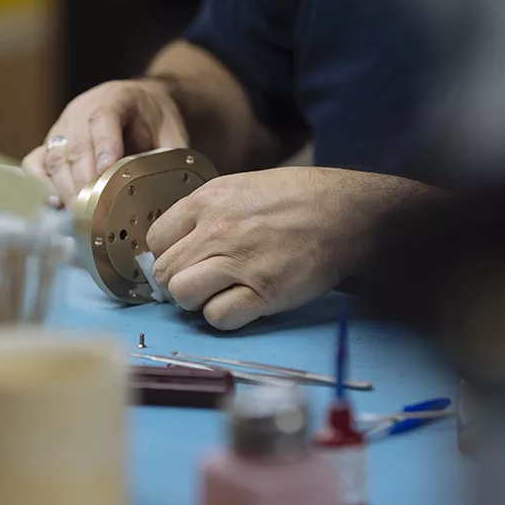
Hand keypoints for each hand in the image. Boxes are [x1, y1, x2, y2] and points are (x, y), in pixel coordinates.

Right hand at [22, 80, 187, 206]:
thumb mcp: (172, 133)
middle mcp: (82, 109)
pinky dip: (43, 186)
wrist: (142, 104)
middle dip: (84, 181)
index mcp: (116, 97)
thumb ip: (169, 158)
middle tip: (94, 212)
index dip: (104, 145)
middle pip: (76, 145)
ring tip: (80, 216)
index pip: (104, 117)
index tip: (106, 172)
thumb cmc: (156, 122)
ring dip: (65, 189)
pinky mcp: (51, 144)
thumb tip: (171, 194)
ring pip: (54, 157)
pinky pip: (36, 164)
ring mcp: (63, 126)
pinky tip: (57, 205)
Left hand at [147, 167, 434, 329]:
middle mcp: (217, 230)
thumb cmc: (298, 198)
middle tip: (204, 280)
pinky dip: (224, 317)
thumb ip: (205, 211)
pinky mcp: (264, 293)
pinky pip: (217, 318)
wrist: (349, 213)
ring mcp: (239, 262)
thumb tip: (175, 241)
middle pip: (165, 272)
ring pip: (183, 296)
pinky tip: (242, 303)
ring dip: (196, 301)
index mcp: (208, 201)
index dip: (167, 254)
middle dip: (180, 281)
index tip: (184, 260)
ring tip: (220, 293)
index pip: (155, 239)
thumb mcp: (242, 187)